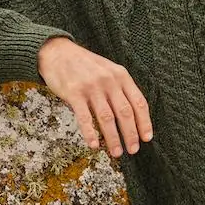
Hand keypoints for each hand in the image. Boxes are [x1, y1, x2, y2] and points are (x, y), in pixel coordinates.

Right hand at [38, 37, 152, 157]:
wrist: (58, 52)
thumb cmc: (86, 65)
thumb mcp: (109, 70)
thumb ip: (120, 88)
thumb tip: (133, 116)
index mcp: (121, 75)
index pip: (138, 102)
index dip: (144, 122)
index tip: (147, 138)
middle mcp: (109, 80)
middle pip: (125, 112)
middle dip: (131, 134)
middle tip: (133, 150)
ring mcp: (91, 87)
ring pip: (107, 117)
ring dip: (113, 138)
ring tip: (117, 152)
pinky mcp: (74, 93)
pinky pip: (84, 117)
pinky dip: (90, 133)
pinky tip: (94, 145)